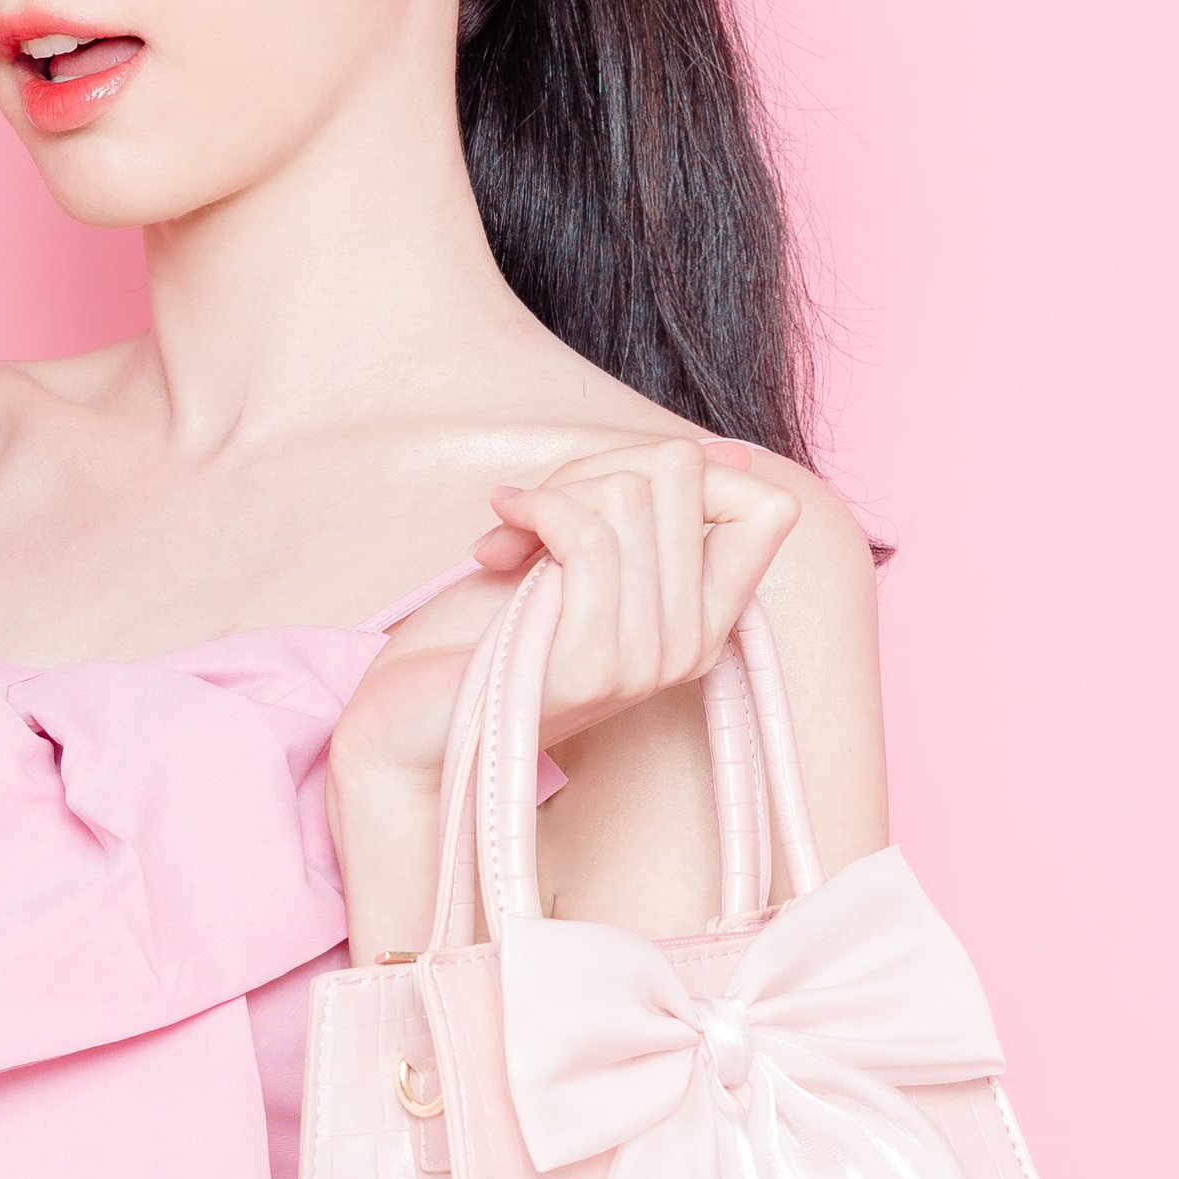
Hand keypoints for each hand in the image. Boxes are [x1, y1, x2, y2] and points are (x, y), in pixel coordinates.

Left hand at [333, 427, 802, 793]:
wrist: (410, 724)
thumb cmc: (486, 640)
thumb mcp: (581, 558)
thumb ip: (649, 510)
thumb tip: (729, 454)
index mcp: (703, 623)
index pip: (768, 509)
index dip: (691, 467)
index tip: (613, 490)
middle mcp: (689, 646)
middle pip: (680, 473)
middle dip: (595, 467)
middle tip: (541, 510)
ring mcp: (643, 661)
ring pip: (628, 497)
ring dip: (554, 493)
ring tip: (514, 535)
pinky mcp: (589, 666)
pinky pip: (587, 538)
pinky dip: (534, 512)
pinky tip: (497, 539)